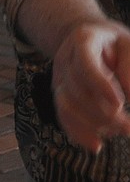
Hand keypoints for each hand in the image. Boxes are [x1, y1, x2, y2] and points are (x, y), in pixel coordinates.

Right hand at [51, 20, 129, 152]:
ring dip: (93, 124)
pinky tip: (96, 144)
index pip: (85, 64)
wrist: (89, 37)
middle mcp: (65, 59)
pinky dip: (77, 132)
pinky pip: (62, 116)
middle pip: (77, 90)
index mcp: (83, 40)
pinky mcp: (60, 94)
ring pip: (67, 105)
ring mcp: (59, 77)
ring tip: (120, 132)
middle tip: (129, 127)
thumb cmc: (115, 43)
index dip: (100, 85)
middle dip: (104, 113)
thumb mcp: (128, 44)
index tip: (120, 104)